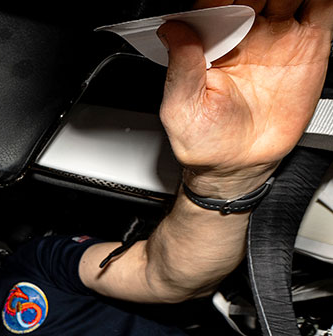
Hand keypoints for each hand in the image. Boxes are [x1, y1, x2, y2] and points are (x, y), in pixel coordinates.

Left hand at [158, 0, 332, 196]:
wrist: (238, 165)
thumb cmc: (204, 139)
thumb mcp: (181, 108)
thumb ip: (180, 68)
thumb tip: (172, 30)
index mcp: (210, 42)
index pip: (215, 4)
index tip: (221, 1)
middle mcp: (244, 33)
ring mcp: (278, 35)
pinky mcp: (309, 45)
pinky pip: (321, 10)